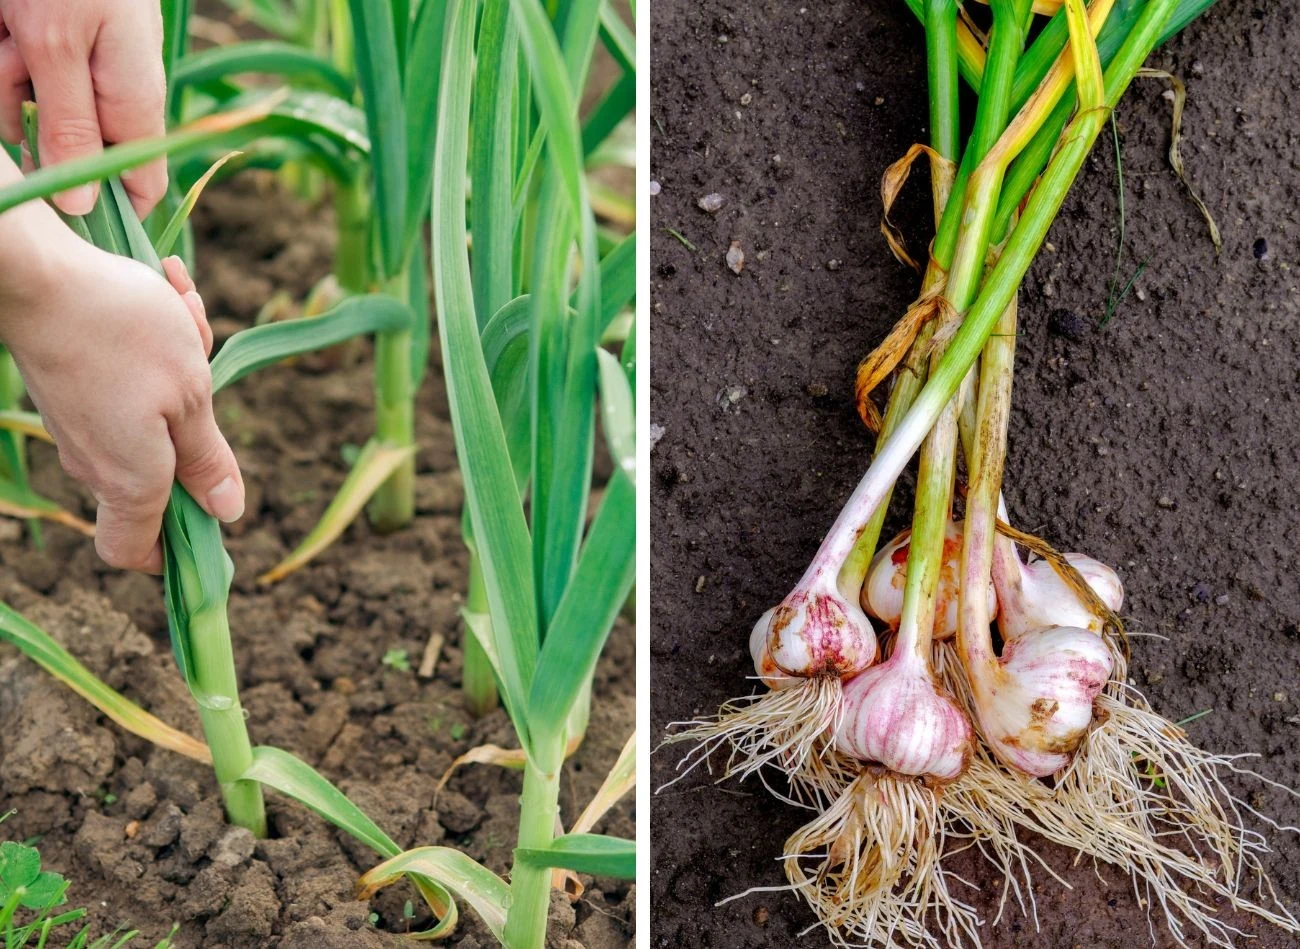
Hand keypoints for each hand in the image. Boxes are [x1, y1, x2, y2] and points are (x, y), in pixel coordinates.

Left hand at [0, 0, 167, 216]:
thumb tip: (85, 207)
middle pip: (70, 148)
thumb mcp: (53, 46)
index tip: (56, 205)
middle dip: (25, 121)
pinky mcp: (54, 44)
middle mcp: (115, 90)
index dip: (104, 207)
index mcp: (135, 100)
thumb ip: (68, 127)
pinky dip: (4, 57)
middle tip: (13, 64)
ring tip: (8, 27)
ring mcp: (84, 65)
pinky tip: (7, 23)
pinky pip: (19, 76)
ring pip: (32, 109)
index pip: (142, 188)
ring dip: (4, 82)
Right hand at [1, 231, 241, 572]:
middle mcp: (95, 462)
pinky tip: (167, 289)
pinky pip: (130, 379)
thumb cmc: (124, 334)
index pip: (134, 551)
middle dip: (199, 424)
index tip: (207, 520)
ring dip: (184, 364)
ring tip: (184, 312)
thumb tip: (225, 513)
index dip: (171, 551)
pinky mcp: (72, 389)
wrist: (38, 272)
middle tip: (207, 366)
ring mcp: (79, 425)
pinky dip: (157, 340)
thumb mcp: (191, 396)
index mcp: (129, 481)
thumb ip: (206, 459)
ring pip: (153, 412)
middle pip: (160, 474)